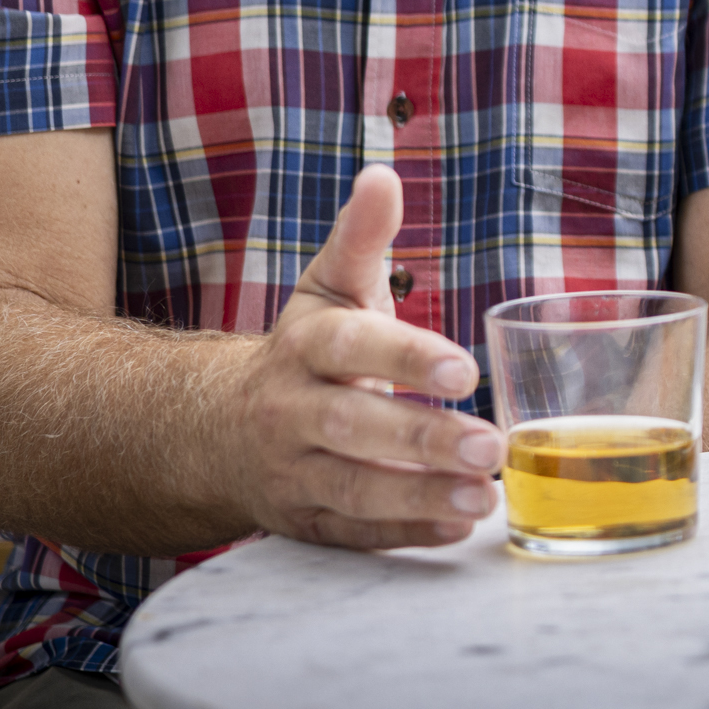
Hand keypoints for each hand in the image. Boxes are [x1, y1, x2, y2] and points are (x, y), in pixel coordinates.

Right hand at [214, 165, 501, 548]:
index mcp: (304, 348)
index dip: (406, 359)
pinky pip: (352, 533)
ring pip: (353, 490)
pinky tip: (460, 527)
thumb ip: (362, 238)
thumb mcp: (328, 288)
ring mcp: (291, 473)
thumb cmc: (307, 350)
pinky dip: (405, 534)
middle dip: (423, 440)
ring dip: (421, 497)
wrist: (216, 427)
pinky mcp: (302, 520)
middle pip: (355, 429)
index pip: (352, 350)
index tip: (466, 370)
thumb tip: (384, 174)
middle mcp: (290, 413)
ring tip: (486, 495)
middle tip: (492, 445)